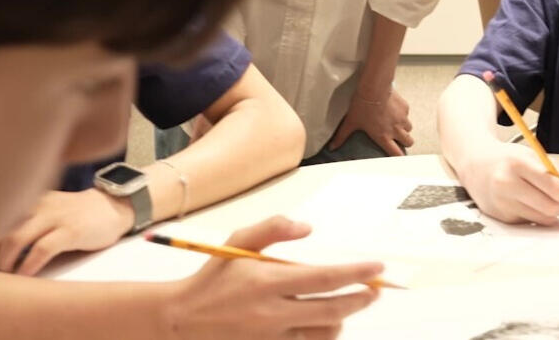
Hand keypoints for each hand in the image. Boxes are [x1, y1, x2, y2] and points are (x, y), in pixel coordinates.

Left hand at [0, 189, 132, 274]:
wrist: (111, 207)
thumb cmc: (71, 214)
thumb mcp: (44, 208)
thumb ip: (20, 218)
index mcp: (29, 198)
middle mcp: (38, 204)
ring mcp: (56, 216)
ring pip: (16, 238)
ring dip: (4, 261)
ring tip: (3, 274)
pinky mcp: (72, 230)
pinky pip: (43, 248)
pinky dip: (28, 265)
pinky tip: (24, 275)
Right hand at [158, 216, 382, 339]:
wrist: (181, 319)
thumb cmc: (213, 277)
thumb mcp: (238, 242)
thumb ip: (273, 228)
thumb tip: (308, 228)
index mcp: (268, 282)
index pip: (325, 278)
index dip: (356, 274)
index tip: (377, 267)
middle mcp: (272, 313)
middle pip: (332, 310)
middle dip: (360, 300)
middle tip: (375, 290)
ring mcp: (271, 337)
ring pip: (323, 334)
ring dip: (341, 319)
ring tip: (346, 304)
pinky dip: (320, 335)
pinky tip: (323, 322)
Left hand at [330, 87, 413, 156]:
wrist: (373, 87)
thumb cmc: (362, 105)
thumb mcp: (351, 122)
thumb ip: (341, 137)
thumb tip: (332, 147)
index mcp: (383, 136)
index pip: (396, 154)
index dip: (398, 157)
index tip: (397, 157)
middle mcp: (395, 129)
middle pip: (408, 142)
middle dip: (404, 142)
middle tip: (397, 138)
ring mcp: (402, 118)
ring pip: (409, 128)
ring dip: (404, 128)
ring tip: (396, 124)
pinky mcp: (405, 107)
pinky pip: (407, 114)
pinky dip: (403, 115)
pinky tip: (394, 110)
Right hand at [456, 142, 558, 225]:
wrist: (475, 165)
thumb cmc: (508, 159)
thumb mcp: (534, 159)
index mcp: (518, 164)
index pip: (552, 186)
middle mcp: (507, 184)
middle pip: (547, 206)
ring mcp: (502, 203)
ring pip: (540, 218)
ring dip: (555, 215)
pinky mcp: (500, 217)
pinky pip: (529, 222)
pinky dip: (539, 217)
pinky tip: (538, 207)